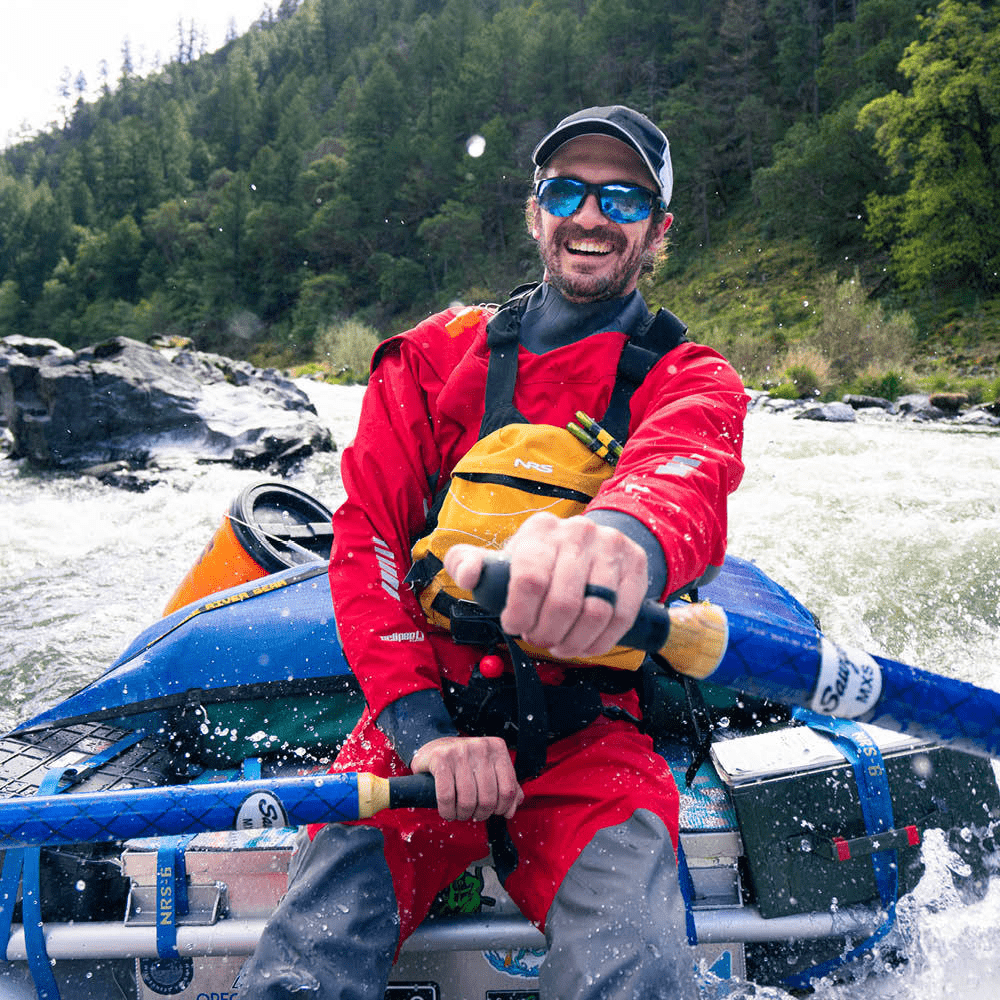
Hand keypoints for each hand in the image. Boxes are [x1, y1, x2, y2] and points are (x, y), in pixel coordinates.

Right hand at [410, 735, 522, 821]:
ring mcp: (460, 751)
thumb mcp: (489, 769)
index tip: (494, 812)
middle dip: (481, 814)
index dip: (502, 808)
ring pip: (468, 800)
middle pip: (488, 798)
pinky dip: (447, 811)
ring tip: (460, 813)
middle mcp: (481, 747)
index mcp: (497, 748)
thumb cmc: (463, 762)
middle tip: (474, 814)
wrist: (434, 748)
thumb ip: (505, 787)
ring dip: (463, 814)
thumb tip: (511, 811)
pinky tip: (448, 811)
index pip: (508, 789)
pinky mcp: (441, 758)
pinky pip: (447, 796)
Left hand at [444, 512, 647, 659]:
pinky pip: (622, 615)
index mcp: (540, 531)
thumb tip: (468, 573)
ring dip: (574, 641)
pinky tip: (586, 644)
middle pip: (563, 602)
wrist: (587, 545)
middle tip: (539, 639)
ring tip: (560, 644)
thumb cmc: (537, 561)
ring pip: (596, 611)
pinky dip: (601, 641)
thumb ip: (469, 564)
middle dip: (546, 633)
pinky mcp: (635, 564)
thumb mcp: (502, 560)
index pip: (529, 579)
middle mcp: (578, 532)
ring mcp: (610, 546)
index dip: (521, 614)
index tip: (515, 627)